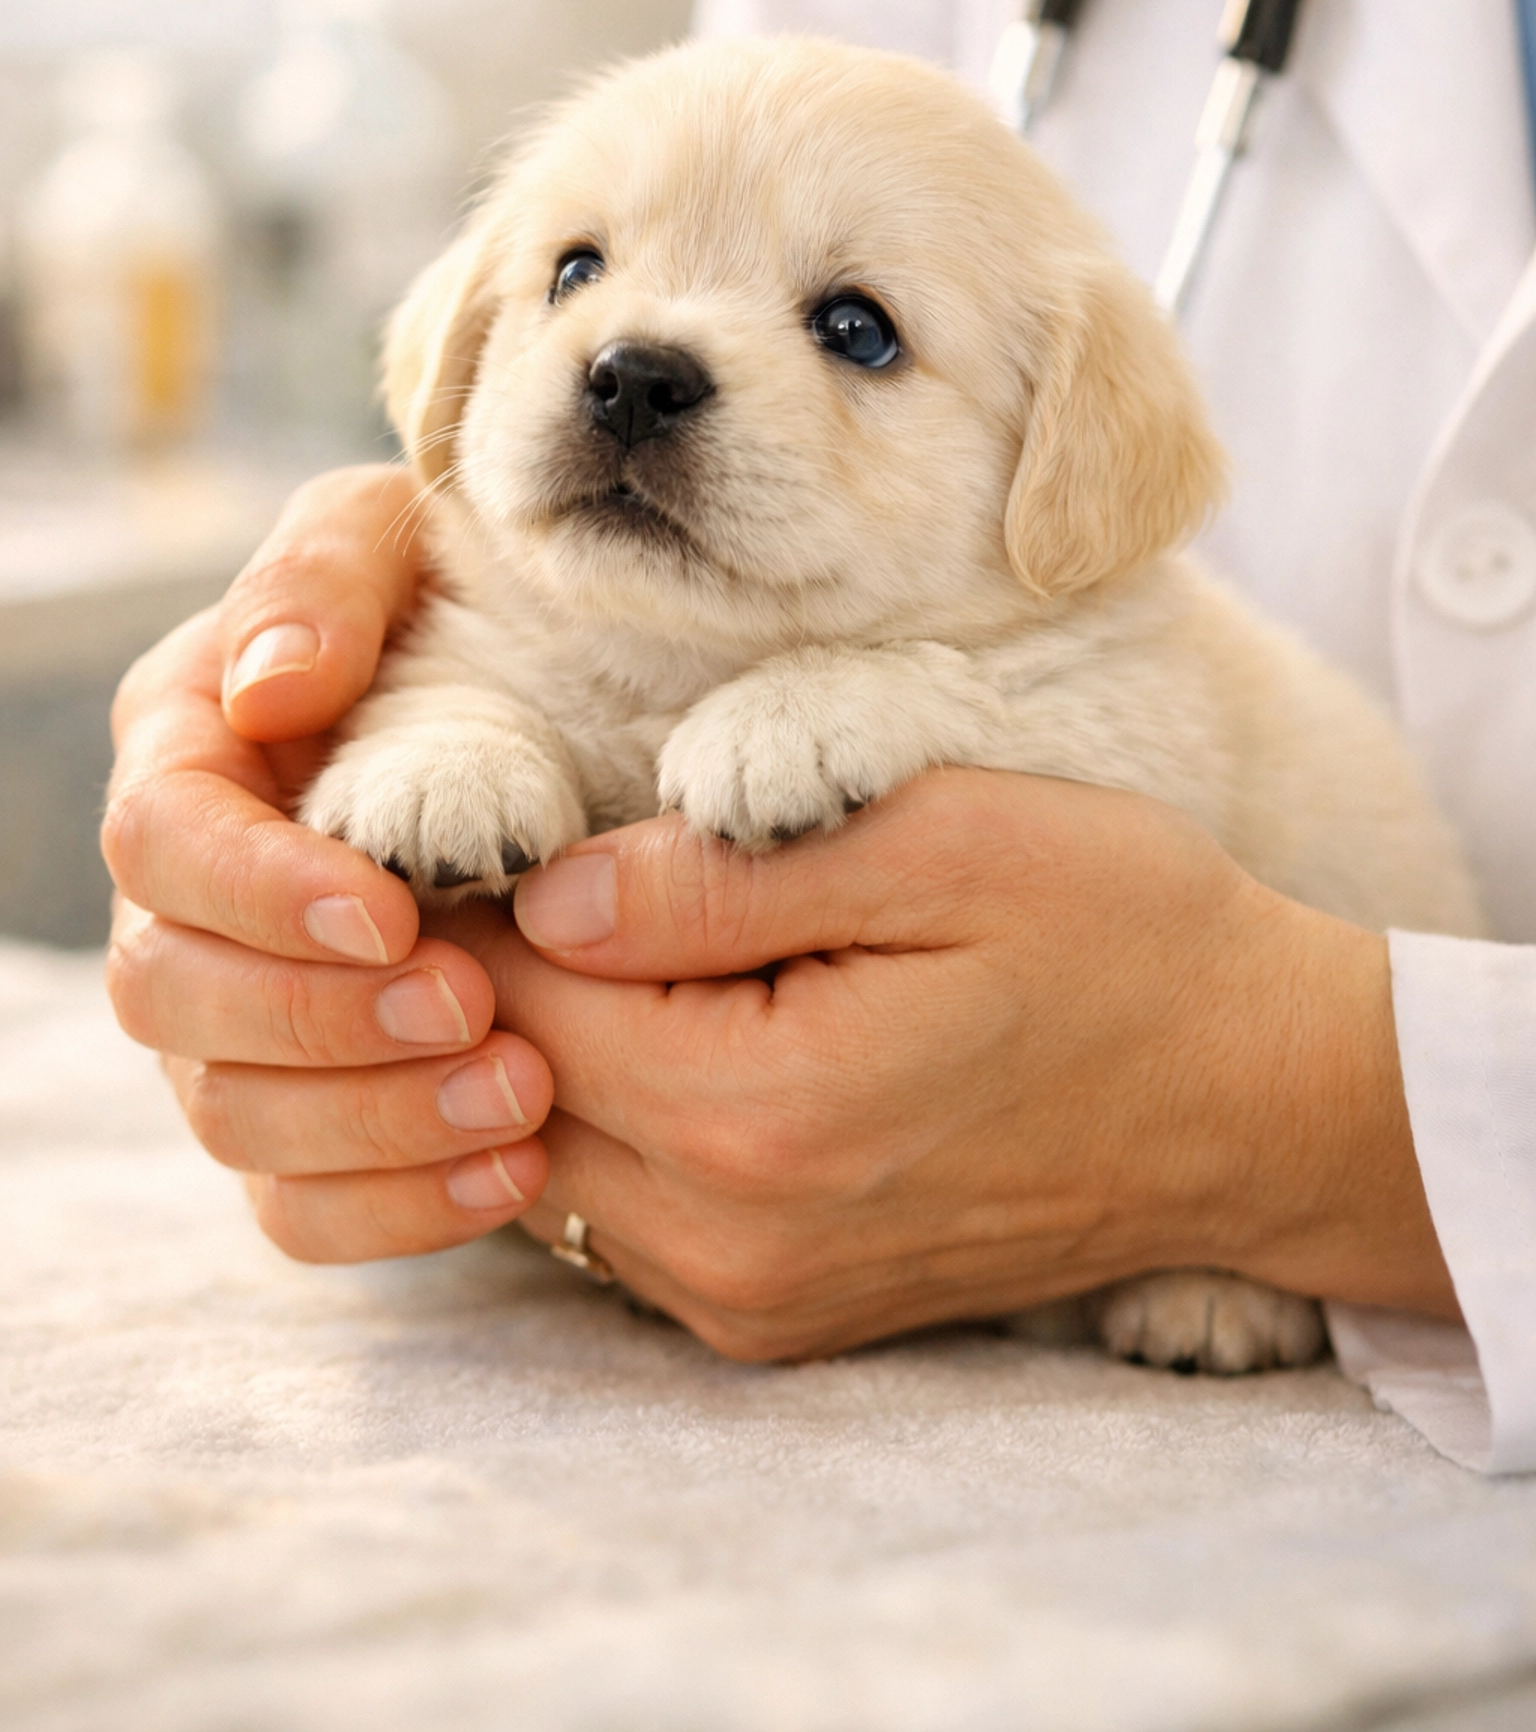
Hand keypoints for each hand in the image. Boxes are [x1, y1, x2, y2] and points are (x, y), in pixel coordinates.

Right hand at [103, 466, 550, 1255]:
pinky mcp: (302, 1112)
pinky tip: (517, 1171)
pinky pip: (298, 1208)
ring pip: (233, 1117)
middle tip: (476, 1009)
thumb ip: (322, 579)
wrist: (549, 704)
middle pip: (170, 996)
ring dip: (376, 1123)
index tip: (393, 914)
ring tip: (527, 1095)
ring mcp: (231, 1018)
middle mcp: (186, 898)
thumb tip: (269, 693)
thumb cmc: (456, 604)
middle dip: (319, 1020)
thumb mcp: (395, 542)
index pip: (161, 841)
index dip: (261, 892)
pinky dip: (399, 1208)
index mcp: (187, 752)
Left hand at [477, 770, 1457, 1358]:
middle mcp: (730, 1242)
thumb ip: (724, 877)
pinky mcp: (780, 1316)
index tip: (498, 816)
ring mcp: (753, 1299)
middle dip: (492, 986)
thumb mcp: (943, 845)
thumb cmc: (1119, 936)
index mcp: (755, 1113)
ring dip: (552, 1053)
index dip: (473, 901)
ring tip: (626, 937)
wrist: (1254, 1098)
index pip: (506, 1003)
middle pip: (505, 1094)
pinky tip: (689, 1028)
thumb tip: (544, 897)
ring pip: (549, 1164)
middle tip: (542, 862)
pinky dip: (617, 1119)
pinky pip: (622, 1217)